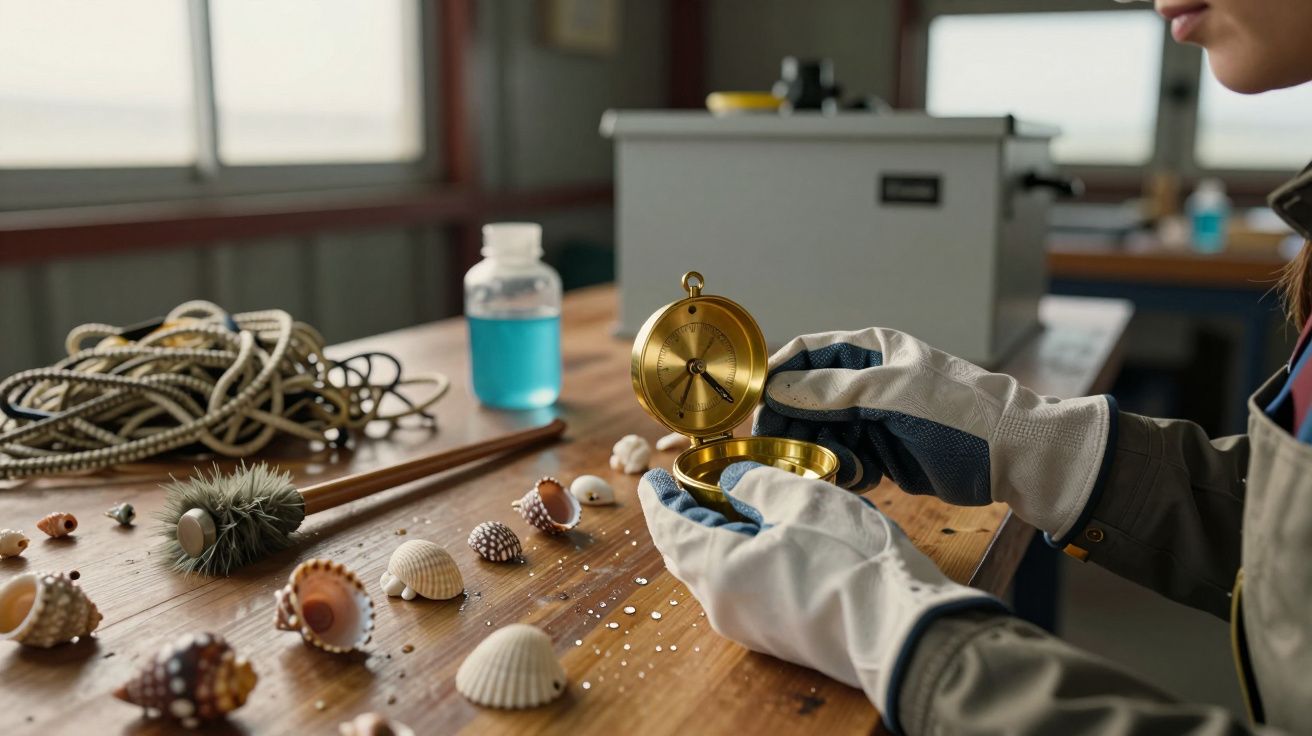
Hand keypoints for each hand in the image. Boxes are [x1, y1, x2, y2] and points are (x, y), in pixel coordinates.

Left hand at [637, 463, 1000, 729]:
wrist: (905, 636)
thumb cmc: (853, 566)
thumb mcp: (803, 501)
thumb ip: (757, 483)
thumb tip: (735, 479)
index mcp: (717, 570)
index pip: (668, 529)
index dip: (658, 498)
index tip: (652, 477)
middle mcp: (723, 605)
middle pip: (685, 553)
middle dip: (682, 515)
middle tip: (687, 483)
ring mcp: (751, 625)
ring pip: (713, 572)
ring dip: (713, 535)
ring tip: (729, 501)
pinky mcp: (780, 634)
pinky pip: (740, 587)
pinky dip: (737, 555)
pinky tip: (763, 535)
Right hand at [752, 328, 1114, 545]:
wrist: (1014, 455)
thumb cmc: (963, 412)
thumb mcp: (894, 393)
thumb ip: (833, 391)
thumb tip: (779, 387)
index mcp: (870, 350)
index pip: (805, 354)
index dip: (775, 377)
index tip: (752, 405)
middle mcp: (866, 382)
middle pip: (805, 399)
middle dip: (790, 425)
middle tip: (778, 451)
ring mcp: (874, 419)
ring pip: (820, 434)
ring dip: (815, 453)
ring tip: (828, 468)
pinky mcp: (883, 454)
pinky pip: (844, 461)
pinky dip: (841, 472)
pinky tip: (854, 479)